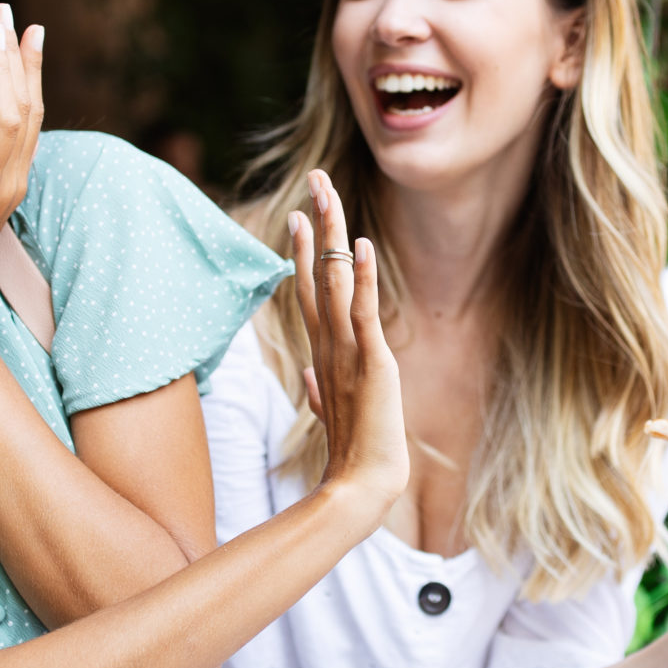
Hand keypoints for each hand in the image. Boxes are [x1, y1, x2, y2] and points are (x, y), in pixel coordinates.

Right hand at [289, 169, 407, 509]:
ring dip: (331, 234)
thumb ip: (321, 391)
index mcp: (324, 353)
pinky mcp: (370, 361)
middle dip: (315, 225)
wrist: (360, 487)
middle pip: (316, 272)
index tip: (297, 218)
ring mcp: (346, 350)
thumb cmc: (352, 457)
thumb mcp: (335, 416)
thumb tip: (311, 379)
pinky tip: (361, 244)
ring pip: (334, 280)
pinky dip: (364, 276)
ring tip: (327, 192)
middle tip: (315, 180)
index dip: (301, 253)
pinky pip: (364, 310)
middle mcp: (329, 344)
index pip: (308, 292)